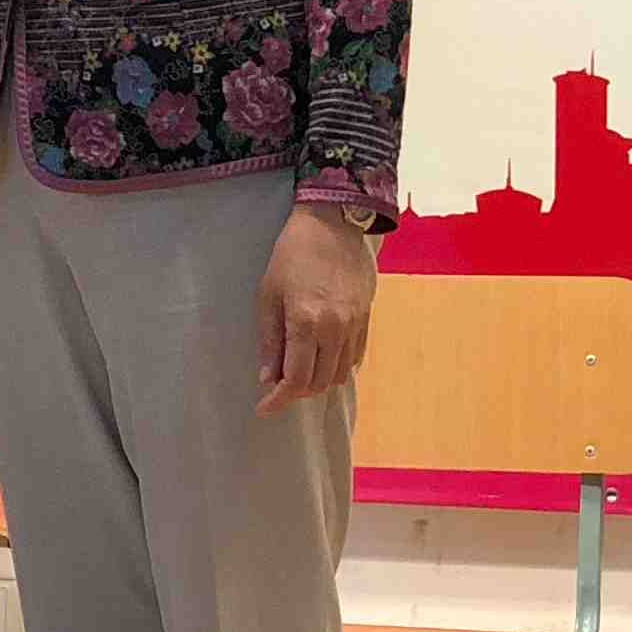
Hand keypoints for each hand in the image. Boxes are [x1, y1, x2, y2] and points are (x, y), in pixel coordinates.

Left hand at [256, 204, 378, 413]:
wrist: (334, 223)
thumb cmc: (292, 255)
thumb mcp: (268, 294)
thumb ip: (270, 339)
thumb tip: (268, 378)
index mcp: (306, 322)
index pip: (296, 379)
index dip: (279, 400)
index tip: (264, 409)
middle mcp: (335, 329)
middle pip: (320, 383)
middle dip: (297, 392)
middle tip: (278, 387)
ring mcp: (355, 325)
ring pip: (340, 374)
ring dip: (318, 382)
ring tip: (299, 372)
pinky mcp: (367, 318)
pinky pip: (355, 357)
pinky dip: (337, 367)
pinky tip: (322, 359)